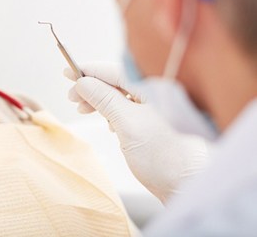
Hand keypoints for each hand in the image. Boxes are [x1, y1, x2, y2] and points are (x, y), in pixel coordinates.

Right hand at [65, 62, 208, 203]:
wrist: (189, 187)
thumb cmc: (165, 157)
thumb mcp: (128, 124)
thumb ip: (104, 99)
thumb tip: (83, 82)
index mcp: (155, 86)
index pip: (115, 70)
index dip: (89, 71)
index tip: (68, 72)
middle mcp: (157, 92)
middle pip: (117, 81)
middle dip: (92, 88)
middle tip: (72, 98)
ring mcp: (157, 107)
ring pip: (120, 95)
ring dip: (99, 100)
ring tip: (83, 109)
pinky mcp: (155, 122)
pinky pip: (128, 107)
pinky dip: (112, 111)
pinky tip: (106, 121)